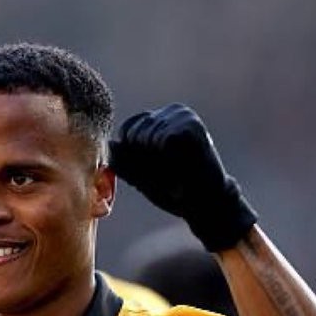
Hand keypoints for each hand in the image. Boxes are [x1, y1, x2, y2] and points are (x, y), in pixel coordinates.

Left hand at [109, 103, 256, 251]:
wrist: (206, 204)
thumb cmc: (173, 191)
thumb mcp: (141, 176)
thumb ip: (124, 161)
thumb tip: (110, 142)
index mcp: (160, 120)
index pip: (127, 130)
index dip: (133, 157)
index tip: (156, 171)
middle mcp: (172, 111)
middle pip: (133, 134)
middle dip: (144, 161)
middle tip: (168, 174)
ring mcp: (183, 115)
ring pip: (145, 137)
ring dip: (156, 164)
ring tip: (175, 172)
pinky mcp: (190, 124)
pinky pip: (161, 140)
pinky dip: (168, 160)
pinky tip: (182, 167)